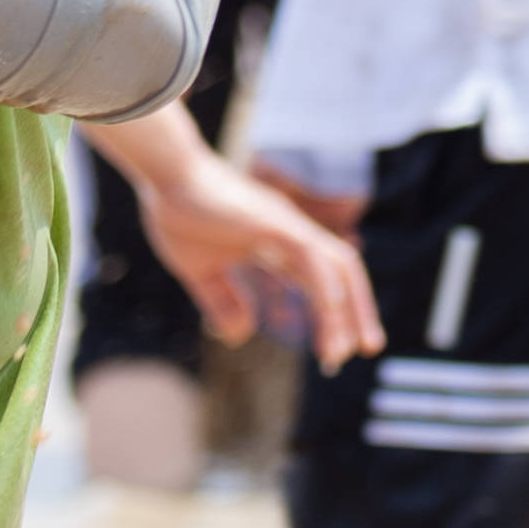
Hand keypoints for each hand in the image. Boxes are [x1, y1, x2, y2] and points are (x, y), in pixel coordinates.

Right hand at [135, 148, 383, 374]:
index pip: (320, 279)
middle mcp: (291, 232)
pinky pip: (308, 254)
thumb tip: (241, 337)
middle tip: (365, 350)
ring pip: (334, 266)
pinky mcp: (272, 222)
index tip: (334, 352)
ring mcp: (285, 225)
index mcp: (277, 243)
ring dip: (346, 309)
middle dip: (358, 312)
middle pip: (342, 271)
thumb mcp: (200, 271)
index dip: (334, 314)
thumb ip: (222, 300)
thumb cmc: (179, 213)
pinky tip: (330, 309)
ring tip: (341, 350)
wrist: (164, 175)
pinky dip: (323, 283)